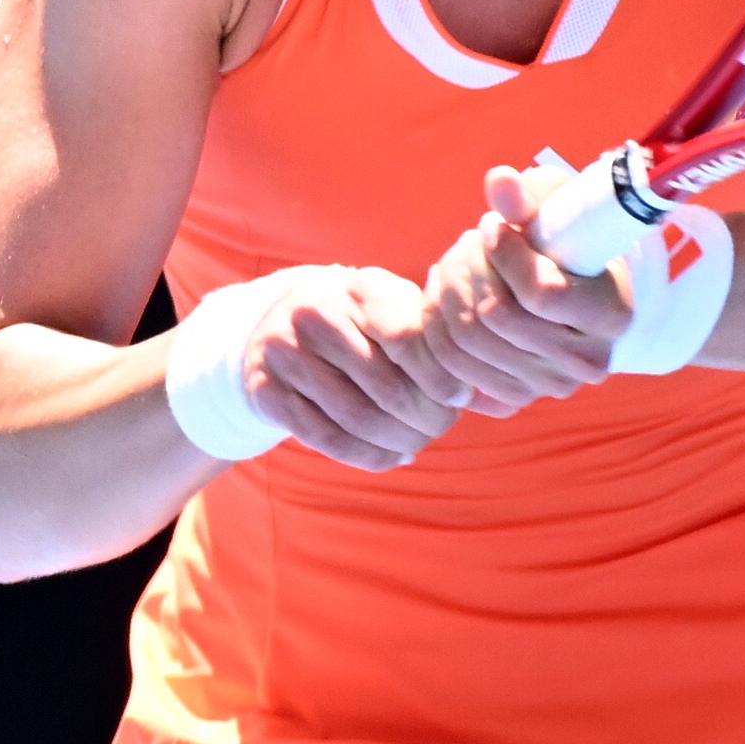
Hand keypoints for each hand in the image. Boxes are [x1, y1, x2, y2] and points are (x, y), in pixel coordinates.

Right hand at [243, 267, 471, 469]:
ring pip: (358, 419)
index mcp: (357, 288)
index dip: (440, 376)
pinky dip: (368, 456)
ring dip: (400, 440)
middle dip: (426, 417)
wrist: (277, 323)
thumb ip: (431, 336)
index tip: (460, 396)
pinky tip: (393, 454)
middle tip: (443, 425)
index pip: (407, 340)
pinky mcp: (266, 391)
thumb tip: (478, 389)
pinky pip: (327, 439)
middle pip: (387, 388)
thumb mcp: (392, 307)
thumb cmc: (359, 321)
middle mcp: (314, 314)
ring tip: (420, 440)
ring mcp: (284, 353)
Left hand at [418, 164, 635, 416]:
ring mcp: (547, 387)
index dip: (504, 254)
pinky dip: (437, 328)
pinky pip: (450, 370)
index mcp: (611, 315)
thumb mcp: (558, 206)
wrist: (569, 286)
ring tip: (454, 263)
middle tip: (468, 242)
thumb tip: (498, 181)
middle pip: (497, 318)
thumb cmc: (566, 238)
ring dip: (447, 293)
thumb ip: (530, 196)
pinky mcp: (510, 399)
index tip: (493, 225)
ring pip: (467, 344)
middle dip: (468, 268)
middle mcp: (586, 362)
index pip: (541, 293)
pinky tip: (447, 297)